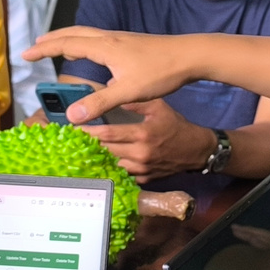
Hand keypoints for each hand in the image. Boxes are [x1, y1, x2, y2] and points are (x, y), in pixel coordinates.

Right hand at [22, 27, 194, 123]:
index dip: (44, 49)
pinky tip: (91, 53)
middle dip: (51, 39)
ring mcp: (121, 39)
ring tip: (57, 48)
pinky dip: (84, 42)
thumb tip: (72, 115)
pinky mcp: (130, 43)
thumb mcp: (128, 91)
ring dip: (68, 39)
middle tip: (35, 47)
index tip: (26, 54)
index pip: (66, 44)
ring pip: (86, 34)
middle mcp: (110, 38)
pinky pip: (98, 38)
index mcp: (105, 47)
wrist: (190, 55)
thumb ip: (99, 102)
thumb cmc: (161, 71)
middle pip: (73, 33)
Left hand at [79, 98, 215, 184]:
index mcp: (142, 135)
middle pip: (106, 151)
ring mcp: (142, 170)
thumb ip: (135, 101)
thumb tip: (112, 89)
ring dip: (97, 159)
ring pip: (111, 165)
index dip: (89, 132)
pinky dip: (111, 169)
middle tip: (73, 140)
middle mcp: (140, 154)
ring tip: (82, 152)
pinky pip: (122, 175)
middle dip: (89, 145)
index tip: (75, 129)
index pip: (108, 134)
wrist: (196, 151)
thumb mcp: (159, 107)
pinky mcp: (144, 179)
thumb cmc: (176, 127)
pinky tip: (101, 163)